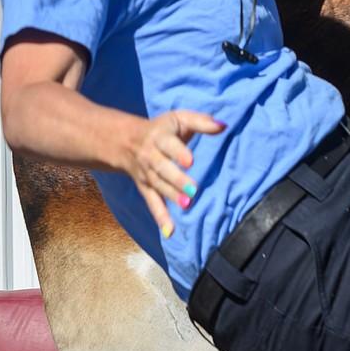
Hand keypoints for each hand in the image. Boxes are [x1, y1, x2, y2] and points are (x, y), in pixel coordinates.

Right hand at [124, 110, 225, 237]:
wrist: (125, 141)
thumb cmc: (162, 129)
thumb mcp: (179, 118)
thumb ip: (201, 121)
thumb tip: (223, 126)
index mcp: (159, 137)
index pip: (169, 145)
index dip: (179, 152)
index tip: (191, 161)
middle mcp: (150, 156)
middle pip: (163, 169)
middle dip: (177, 179)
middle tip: (194, 190)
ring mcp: (147, 175)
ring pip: (159, 187)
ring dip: (172, 197)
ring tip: (188, 205)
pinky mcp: (146, 189)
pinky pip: (153, 203)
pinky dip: (160, 218)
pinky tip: (169, 232)